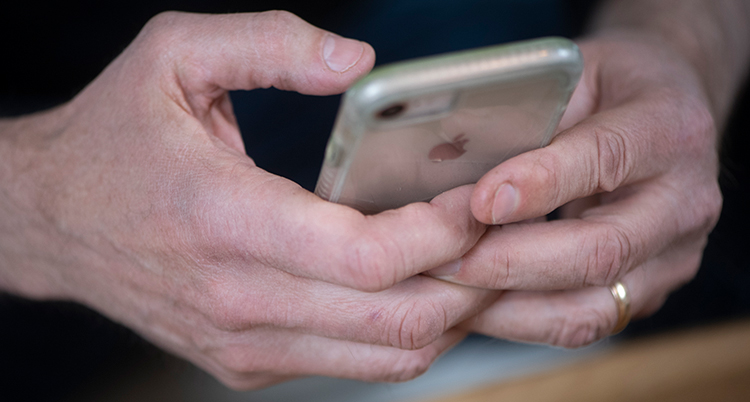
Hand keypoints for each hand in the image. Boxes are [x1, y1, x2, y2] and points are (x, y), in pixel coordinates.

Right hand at [0, 11, 498, 388]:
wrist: (50, 221)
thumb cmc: (115, 138)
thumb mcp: (174, 55)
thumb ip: (271, 44)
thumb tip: (359, 62)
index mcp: (223, 218)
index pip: (365, 257)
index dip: (442, 232)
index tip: (479, 199)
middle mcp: (238, 299)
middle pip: (396, 320)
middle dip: (471, 281)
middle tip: (503, 233)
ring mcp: (244, 343)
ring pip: (388, 358)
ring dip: (452, 314)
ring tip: (479, 262)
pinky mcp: (247, 362)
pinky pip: (356, 366)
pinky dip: (408, 332)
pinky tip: (424, 287)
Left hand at [427, 34, 721, 346]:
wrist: (672, 114)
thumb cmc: (614, 89)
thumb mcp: (576, 73)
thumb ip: (527, 112)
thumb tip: (448, 157)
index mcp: (668, 128)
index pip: (605, 159)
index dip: (539, 184)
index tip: (480, 202)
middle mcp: (684, 201)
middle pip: (601, 251)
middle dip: (510, 263)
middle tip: (445, 261)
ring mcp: (673, 256)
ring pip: (592, 308)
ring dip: (509, 308)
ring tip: (449, 291)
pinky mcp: (650, 290)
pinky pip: (584, 322)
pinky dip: (521, 321)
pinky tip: (476, 305)